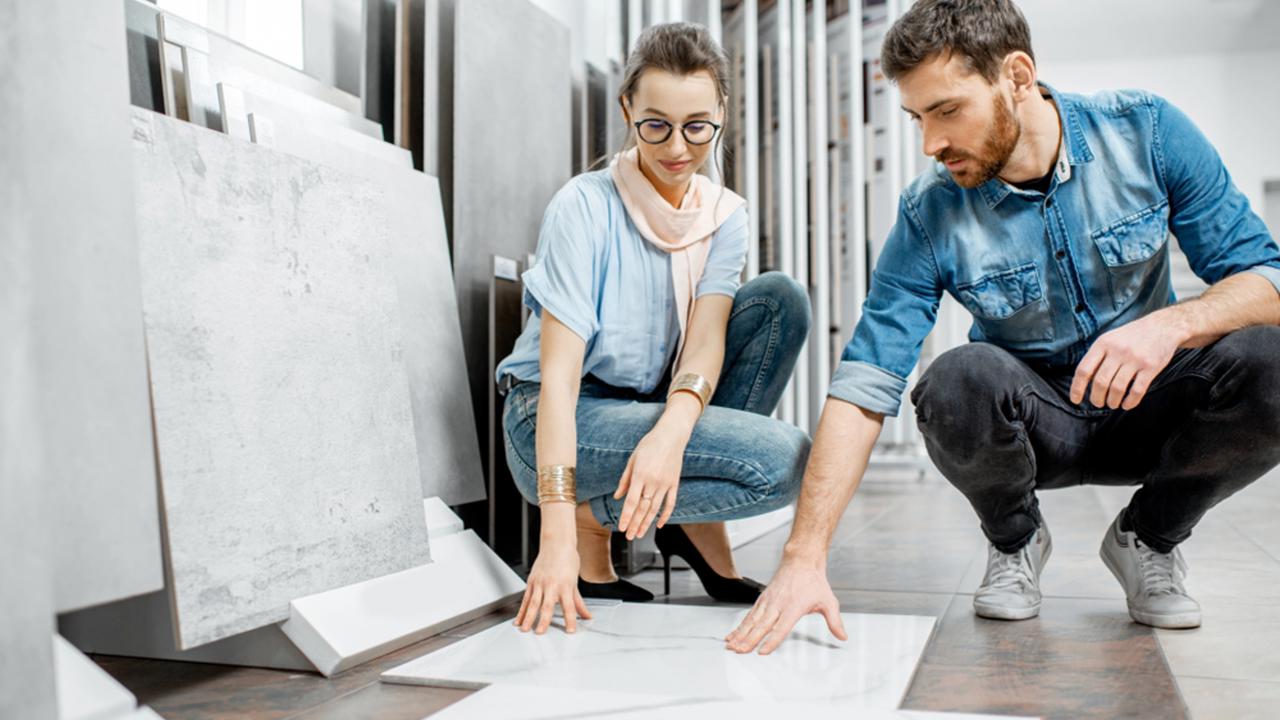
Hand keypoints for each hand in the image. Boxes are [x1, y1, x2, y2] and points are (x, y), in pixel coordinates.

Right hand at [514, 541, 591, 634]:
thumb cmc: (567, 559)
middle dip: (543, 620)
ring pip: (533, 602)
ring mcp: (540, 583)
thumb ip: (578, 602)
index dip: (570, 619)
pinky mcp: (531, 581)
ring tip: (525, 629)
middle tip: (540, 632)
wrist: (556, 543)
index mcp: (565, 585)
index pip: (569, 606)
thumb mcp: (574, 581)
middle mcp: (552, 585)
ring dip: (528, 617)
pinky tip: (518, 619)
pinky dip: (521, 610)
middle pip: (547, 605)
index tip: (570, 630)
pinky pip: (525, 598)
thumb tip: (587, 615)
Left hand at [614, 426, 685, 539]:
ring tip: (640, 534)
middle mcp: (653, 481)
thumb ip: (624, 480)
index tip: (621, 527)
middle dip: (635, 524)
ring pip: (655, 508)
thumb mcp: (632, 460)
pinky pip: (670, 503)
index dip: (626, 516)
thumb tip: (617, 496)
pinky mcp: (674, 483)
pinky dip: (665, 515)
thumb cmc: (649, 445)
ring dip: (647, 523)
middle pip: (643, 508)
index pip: (631, 501)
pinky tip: (659, 524)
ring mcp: (665, 484)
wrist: (671, 435)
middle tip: (629, 536)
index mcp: (640, 475)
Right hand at [724, 559, 846, 654]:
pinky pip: (749, 615)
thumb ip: (835, 621)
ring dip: (740, 634)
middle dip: (749, 640)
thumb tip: (842, 636)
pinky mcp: (763, 599)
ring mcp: (768, 601)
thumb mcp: (828, 601)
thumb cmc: (813, 581)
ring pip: (752, 620)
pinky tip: (733, 635)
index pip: (781, 627)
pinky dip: (740, 626)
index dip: (772, 640)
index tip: (763, 651)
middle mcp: (778, 604)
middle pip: (761, 625)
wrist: (801, 561)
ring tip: (731, 646)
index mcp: (794, 606)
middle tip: (739, 651)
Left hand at [1070, 313, 1181, 409]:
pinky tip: (1127, 404)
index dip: (1077, 388)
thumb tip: (1084, 380)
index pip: (1084, 369)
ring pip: (1117, 388)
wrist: (1163, 326)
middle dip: (1096, 398)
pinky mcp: (1151, 367)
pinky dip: (1130, 401)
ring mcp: (1135, 359)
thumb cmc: (1132, 336)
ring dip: (1112, 401)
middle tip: (1098, 403)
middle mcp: (1117, 351)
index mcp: (1103, 343)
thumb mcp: (1110, 338)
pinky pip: (1137, 390)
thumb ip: (1097, 356)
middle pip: (1100, 382)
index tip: (1075, 400)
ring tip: (1112, 403)